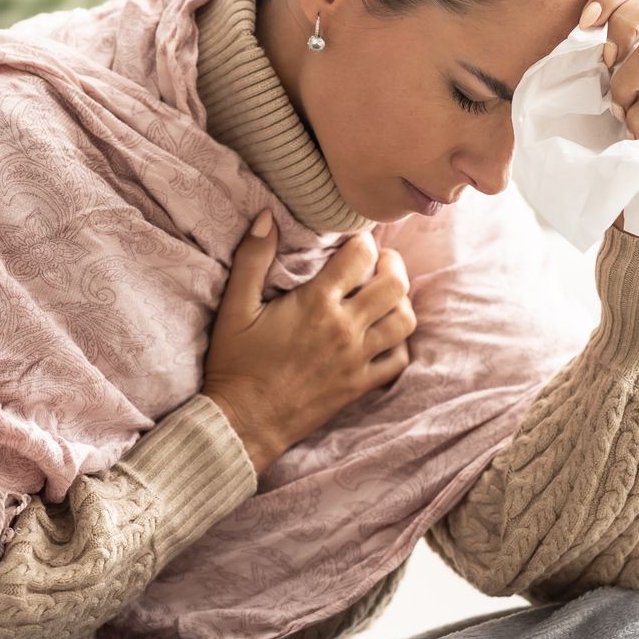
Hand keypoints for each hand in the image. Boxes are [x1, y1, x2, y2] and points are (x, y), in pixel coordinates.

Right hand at [202, 213, 415, 474]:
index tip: (353, 243)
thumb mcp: (234, 307)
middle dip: (391, 265)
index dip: (361, 241)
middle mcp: (345, 328)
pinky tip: (383, 335)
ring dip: (399, 302)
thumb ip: (252, 258)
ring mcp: (357, 359)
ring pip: (404, 320)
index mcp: (316, 303)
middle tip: (378, 263)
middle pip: (394, 285)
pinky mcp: (360, 384)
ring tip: (384, 296)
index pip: (360, 255)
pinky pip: (398, 360)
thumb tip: (267, 216)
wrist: (245, 422)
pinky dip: (398, 343)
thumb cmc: (235, 363)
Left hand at [577, 0, 638, 207]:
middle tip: (606, 64)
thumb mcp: (583, 108)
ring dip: (626, 85)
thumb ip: (580, 76)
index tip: (583, 23)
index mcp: (635, 49)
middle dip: (621, 25)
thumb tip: (558, 48)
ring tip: (620, 117)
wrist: (638, 206)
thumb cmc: (606, 156)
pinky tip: (638, 136)